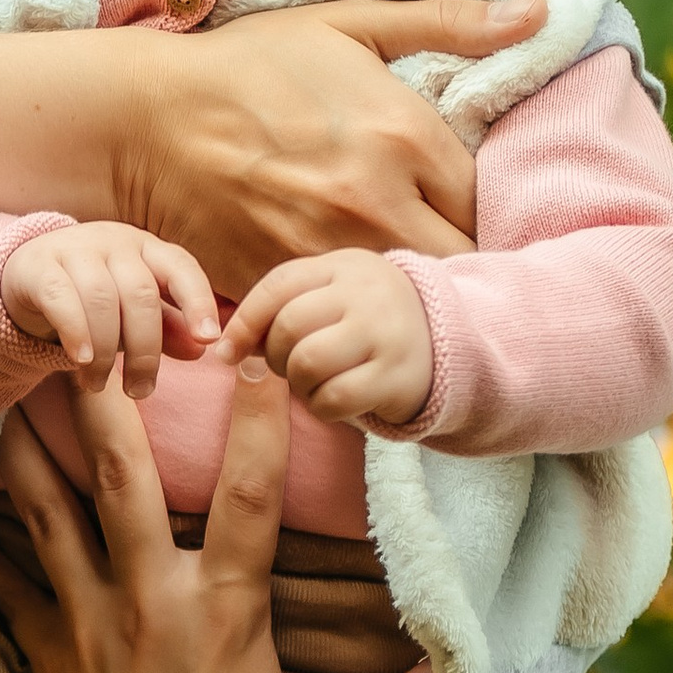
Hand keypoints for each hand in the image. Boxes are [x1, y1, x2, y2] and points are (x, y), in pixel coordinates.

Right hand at [0, 0, 542, 284]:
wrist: (145, 121)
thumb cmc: (250, 64)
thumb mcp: (348, 25)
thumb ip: (449, 23)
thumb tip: (539, 11)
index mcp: (405, 135)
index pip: (491, 201)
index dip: (487, 208)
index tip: (471, 207)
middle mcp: (377, 201)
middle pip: (463, 262)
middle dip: (462, 258)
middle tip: (445, 246)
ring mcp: (328, 250)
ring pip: (407, 296)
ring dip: (412, 286)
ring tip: (402, 269)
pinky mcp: (286, 283)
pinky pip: (344, 314)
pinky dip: (353, 306)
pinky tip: (348, 288)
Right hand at [0, 222, 217, 398]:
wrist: (27, 276)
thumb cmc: (93, 296)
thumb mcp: (132, 312)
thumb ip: (167, 327)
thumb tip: (201, 350)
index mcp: (147, 248)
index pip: (181, 268)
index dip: (199, 301)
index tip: (209, 339)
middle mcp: (114, 241)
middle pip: (140, 295)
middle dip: (145, 351)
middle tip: (140, 390)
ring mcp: (75, 249)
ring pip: (101, 300)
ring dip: (104, 353)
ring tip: (97, 384)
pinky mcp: (39, 266)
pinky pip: (61, 299)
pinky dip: (75, 333)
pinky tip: (80, 361)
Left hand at [0, 361, 443, 672]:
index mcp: (224, 615)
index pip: (245, 500)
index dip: (254, 425)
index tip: (259, 356)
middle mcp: (150, 606)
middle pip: (123, 483)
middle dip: (107, 402)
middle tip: (91, 331)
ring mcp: (89, 628)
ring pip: (50, 516)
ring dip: (29, 449)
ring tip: (7, 385)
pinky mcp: (46, 659)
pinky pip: (1, 586)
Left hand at [220, 249, 433, 425]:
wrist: (446, 347)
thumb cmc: (369, 325)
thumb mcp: (333, 300)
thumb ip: (285, 310)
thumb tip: (227, 346)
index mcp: (344, 266)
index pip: (280, 285)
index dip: (245, 321)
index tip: (226, 352)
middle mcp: (367, 292)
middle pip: (289, 326)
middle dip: (276, 357)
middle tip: (291, 369)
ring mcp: (386, 332)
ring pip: (307, 362)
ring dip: (298, 384)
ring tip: (314, 384)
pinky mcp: (398, 375)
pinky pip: (334, 397)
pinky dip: (322, 407)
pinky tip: (334, 401)